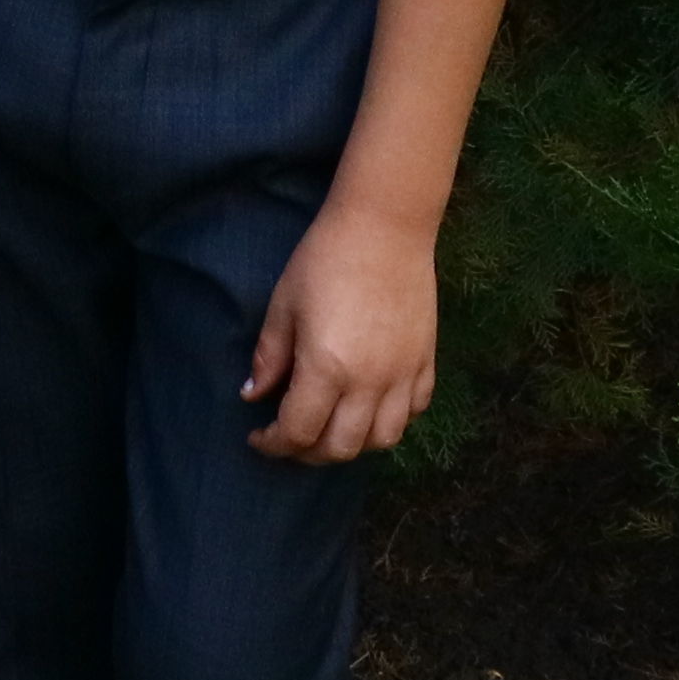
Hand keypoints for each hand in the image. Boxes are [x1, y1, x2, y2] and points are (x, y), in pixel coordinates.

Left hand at [242, 198, 438, 463]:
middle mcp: (369, 382)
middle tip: (290, 437)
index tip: (258, 436)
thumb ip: (269, 357)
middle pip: (341, 448)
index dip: (273, 444)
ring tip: (331, 426)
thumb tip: (252, 395)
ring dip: (353, 443)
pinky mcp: (426, 361)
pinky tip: (370, 405)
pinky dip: (391, 420)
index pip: (298, 432)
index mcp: (327, 368)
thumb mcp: (284, 305)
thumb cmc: (324, 259)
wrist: (384, 226)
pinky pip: (414, 411)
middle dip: (309, 452)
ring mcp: (403, 374)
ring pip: (383, 439)